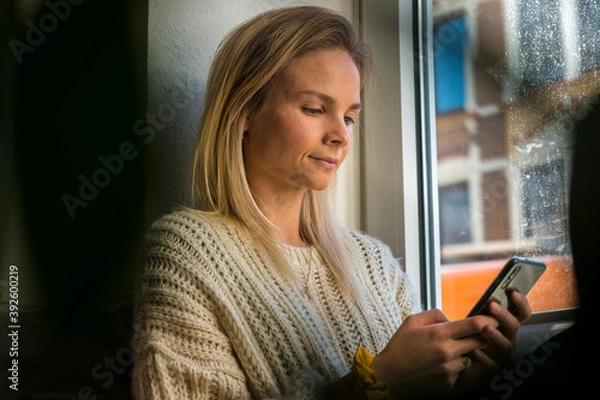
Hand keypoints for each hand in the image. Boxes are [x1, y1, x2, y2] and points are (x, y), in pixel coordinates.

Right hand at [370, 308, 499, 397]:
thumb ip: (434, 315)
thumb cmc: (399, 347)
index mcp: (439, 334)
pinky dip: (459, 364)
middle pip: (481, 342)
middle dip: (486, 336)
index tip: (494, 317)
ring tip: (460, 346)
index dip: (488, 320)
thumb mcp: (412, 321)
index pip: (473, 325)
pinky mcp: (449, 382)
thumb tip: (451, 319)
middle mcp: (448, 352)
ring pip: (472, 357)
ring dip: (471, 351)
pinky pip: (462, 370)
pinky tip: (446, 361)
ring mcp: (450, 369)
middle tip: (488, 331)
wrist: (389, 376)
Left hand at [458, 289, 531, 388]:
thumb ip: (484, 311)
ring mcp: (503, 355)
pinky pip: (492, 365)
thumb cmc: (473, 337)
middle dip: (504, 315)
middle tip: (492, 304)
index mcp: (508, 326)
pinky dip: (484, 358)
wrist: (464, 362)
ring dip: (496, 336)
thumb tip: (486, 297)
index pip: (522, 313)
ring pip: (506, 346)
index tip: (512, 291)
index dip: (521, 303)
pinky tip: (475, 351)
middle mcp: (509, 339)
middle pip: (514, 327)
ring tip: (486, 327)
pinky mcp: (493, 368)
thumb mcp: (479, 321)